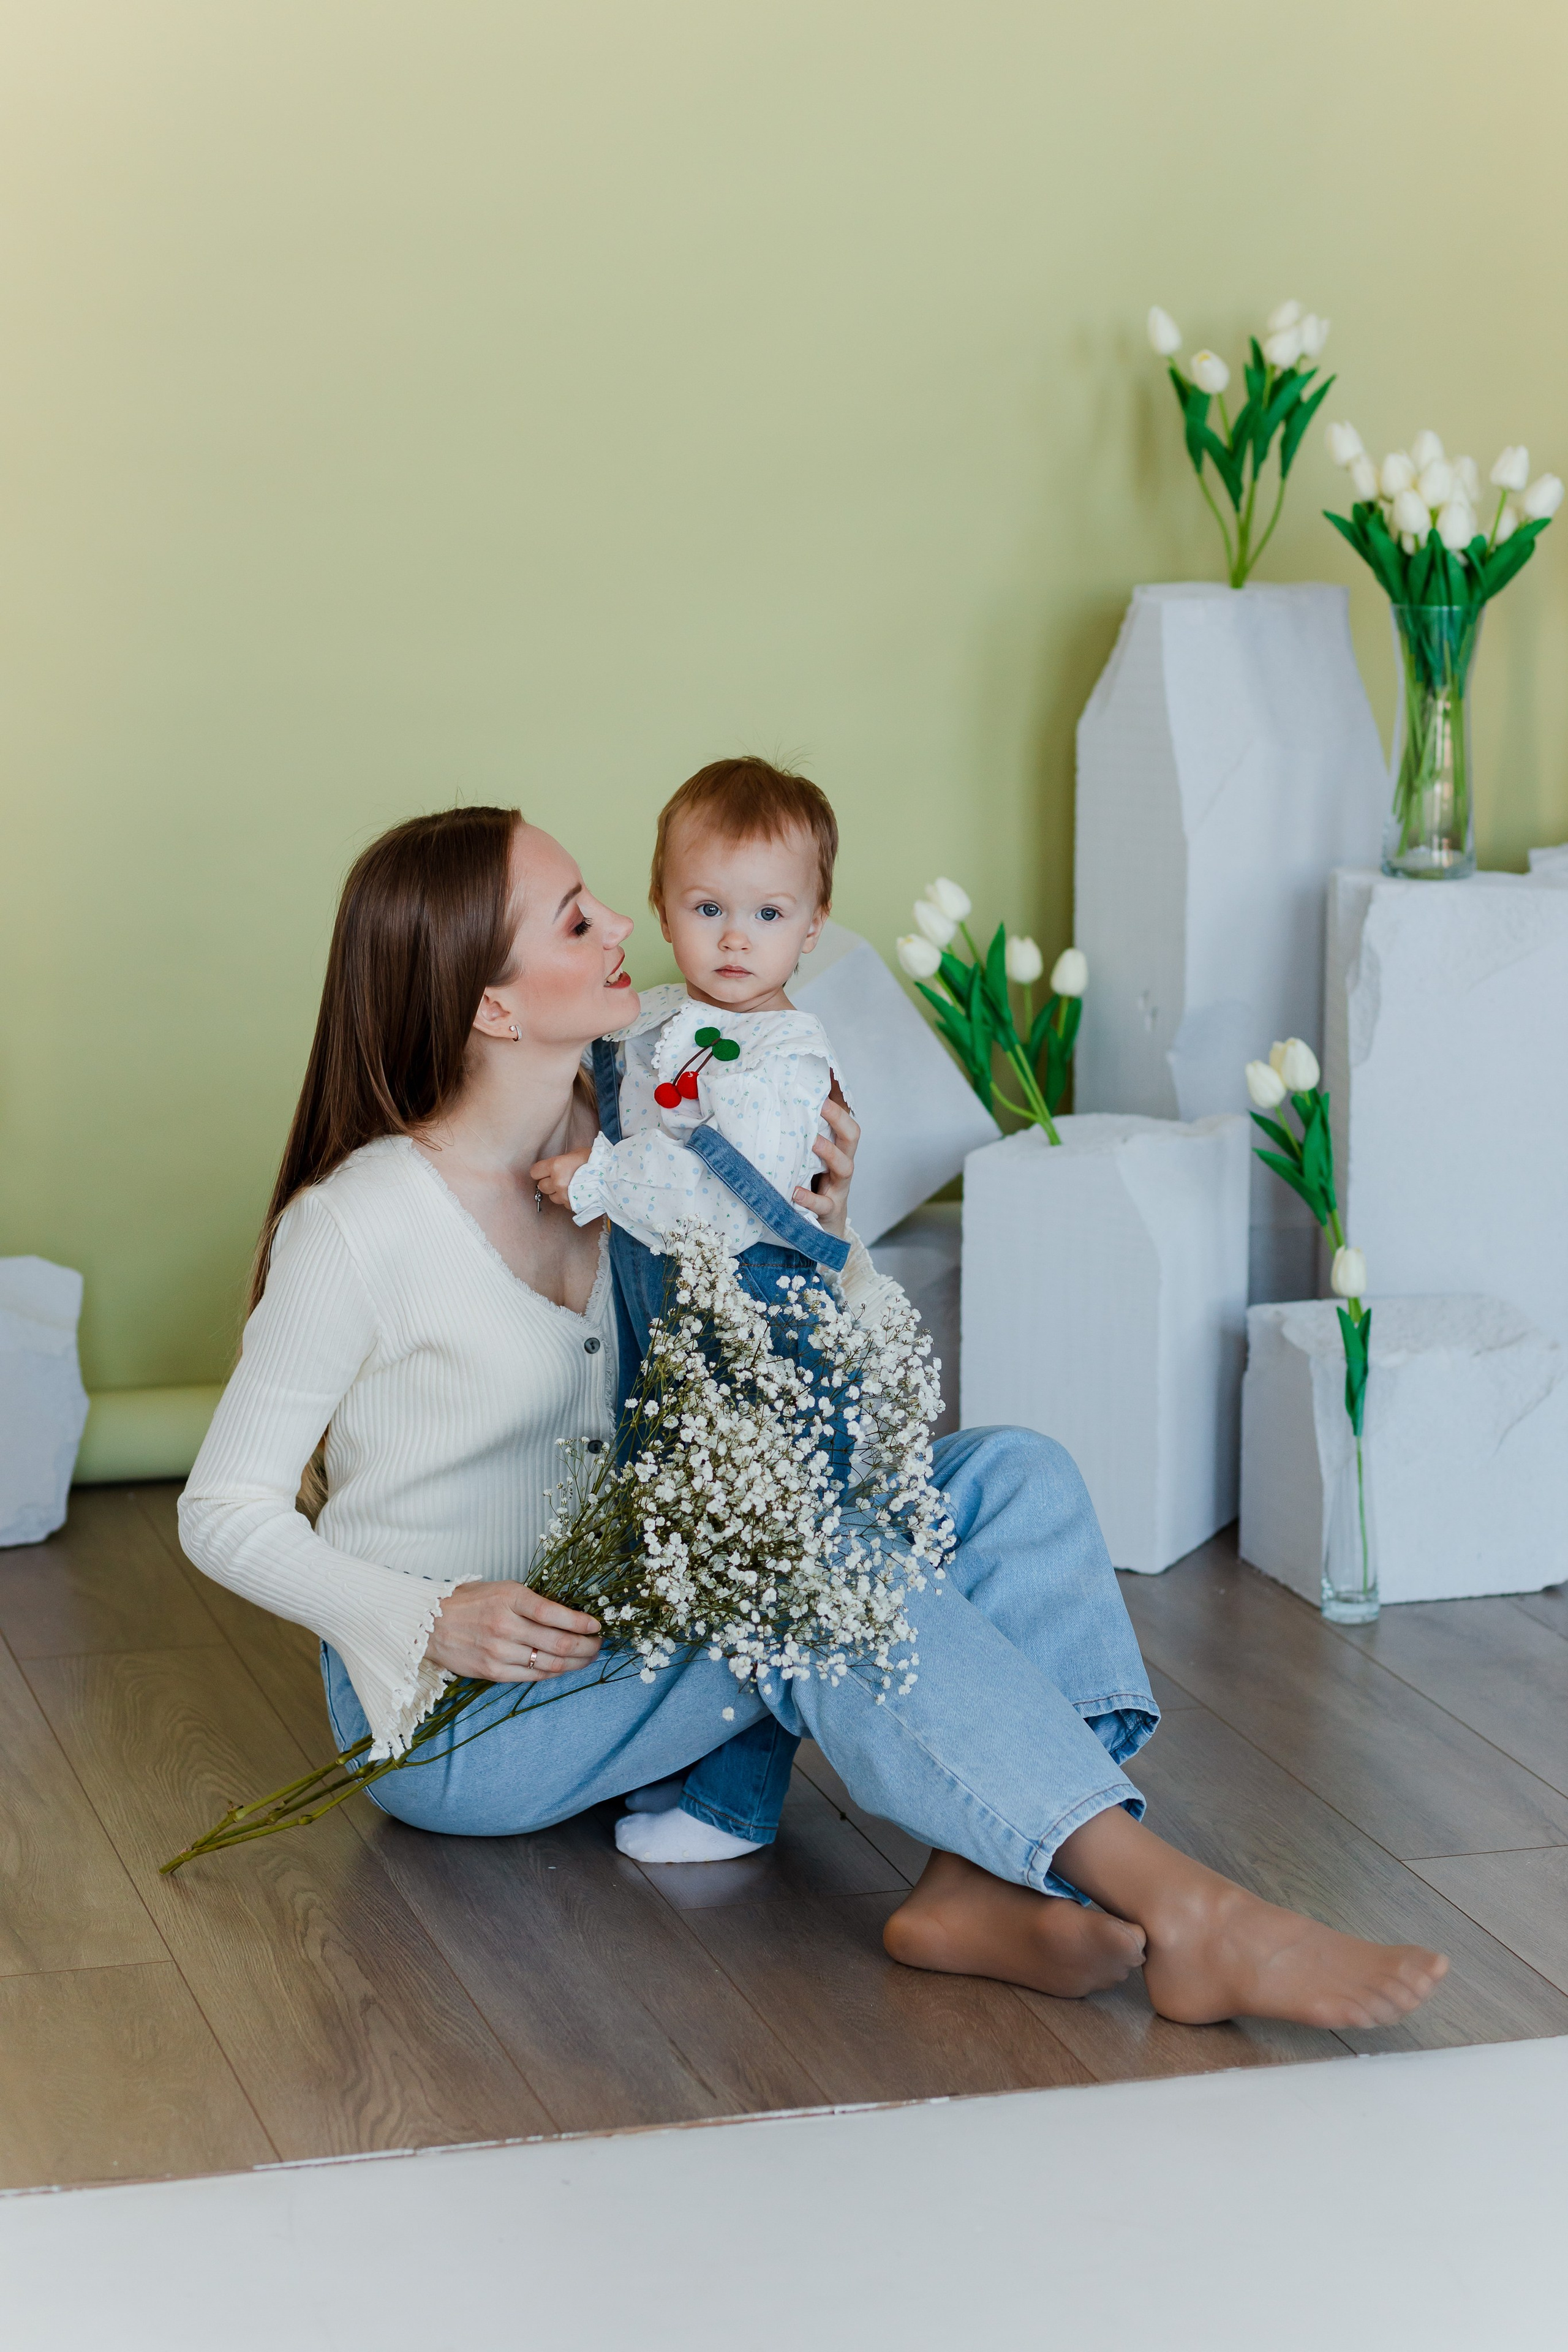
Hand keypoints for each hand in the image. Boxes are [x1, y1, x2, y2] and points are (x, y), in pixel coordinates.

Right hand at [424, 1580, 601, 1681]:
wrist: (430, 1624)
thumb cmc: (471, 1602)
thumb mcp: (503, 1590)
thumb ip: (533, 1602)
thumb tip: (570, 1616)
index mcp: (511, 1598)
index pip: (555, 1613)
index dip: (581, 1622)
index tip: (596, 1625)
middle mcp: (506, 1625)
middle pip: (559, 1643)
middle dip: (586, 1646)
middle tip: (598, 1644)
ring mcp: (499, 1651)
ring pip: (550, 1663)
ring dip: (575, 1662)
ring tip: (587, 1658)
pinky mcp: (493, 1672)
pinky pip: (532, 1676)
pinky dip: (552, 1673)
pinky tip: (563, 1667)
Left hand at [530, 1146, 592, 1208]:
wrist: (611, 1177)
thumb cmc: (596, 1161)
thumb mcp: (575, 1154)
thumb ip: (561, 1161)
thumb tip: (555, 1167)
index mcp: (556, 1166)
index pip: (535, 1172)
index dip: (540, 1171)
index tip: (545, 1171)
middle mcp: (557, 1182)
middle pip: (542, 1186)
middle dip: (549, 1182)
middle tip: (560, 1178)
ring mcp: (564, 1196)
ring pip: (552, 1197)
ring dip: (557, 1193)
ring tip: (570, 1186)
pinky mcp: (572, 1205)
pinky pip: (564, 1203)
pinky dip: (567, 1199)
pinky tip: (577, 1193)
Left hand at [796, 1084, 857, 1237]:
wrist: (825, 1227)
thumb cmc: (814, 1184)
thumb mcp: (808, 1156)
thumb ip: (801, 1133)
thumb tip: (781, 1100)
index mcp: (837, 1147)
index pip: (843, 1116)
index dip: (838, 1096)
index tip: (826, 1073)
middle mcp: (842, 1163)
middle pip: (852, 1136)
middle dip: (839, 1118)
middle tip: (821, 1104)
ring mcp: (839, 1187)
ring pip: (845, 1167)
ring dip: (830, 1152)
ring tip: (812, 1142)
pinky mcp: (831, 1210)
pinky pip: (824, 1204)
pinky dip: (810, 1198)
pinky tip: (794, 1192)